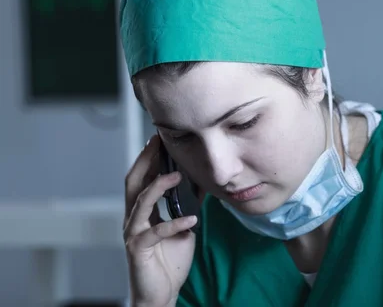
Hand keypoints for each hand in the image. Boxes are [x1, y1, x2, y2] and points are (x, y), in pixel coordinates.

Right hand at [123, 135, 196, 306]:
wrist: (160, 295)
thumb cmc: (169, 261)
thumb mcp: (183, 227)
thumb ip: (187, 206)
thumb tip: (202, 183)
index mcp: (142, 210)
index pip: (141, 177)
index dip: (148, 157)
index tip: (159, 139)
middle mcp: (133, 217)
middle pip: (133, 182)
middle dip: (145, 160)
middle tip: (157, 143)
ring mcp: (133, 232)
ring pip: (140, 202)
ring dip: (159, 186)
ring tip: (177, 175)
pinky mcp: (139, 249)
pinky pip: (156, 231)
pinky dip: (174, 223)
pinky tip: (192, 219)